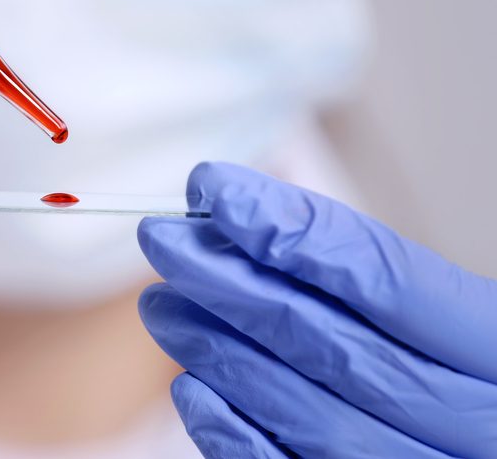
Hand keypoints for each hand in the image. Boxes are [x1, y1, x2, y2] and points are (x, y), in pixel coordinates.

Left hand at [137, 162, 496, 457]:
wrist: (474, 441)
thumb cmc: (458, 371)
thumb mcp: (449, 315)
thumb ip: (365, 272)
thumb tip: (240, 215)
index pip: (389, 281)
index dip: (296, 232)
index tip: (216, 191)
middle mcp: (480, 425)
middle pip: (332, 343)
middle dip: (232, 283)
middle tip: (161, 240)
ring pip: (307, 413)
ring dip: (219, 351)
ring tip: (161, 305)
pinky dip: (235, 434)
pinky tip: (190, 390)